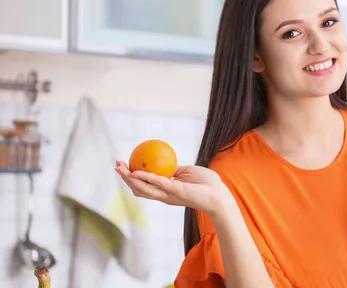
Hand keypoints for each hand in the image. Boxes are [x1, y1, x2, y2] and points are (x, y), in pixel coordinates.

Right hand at [115, 161, 230, 215]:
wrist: (219, 194)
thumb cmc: (206, 183)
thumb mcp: (187, 172)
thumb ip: (176, 170)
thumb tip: (167, 163)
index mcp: (166, 191)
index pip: (144, 187)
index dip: (131, 179)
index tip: (123, 166)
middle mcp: (164, 195)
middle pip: (138, 189)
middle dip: (125, 179)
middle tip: (116, 166)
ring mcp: (168, 195)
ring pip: (143, 188)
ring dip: (129, 178)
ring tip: (120, 168)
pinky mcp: (175, 191)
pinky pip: (158, 183)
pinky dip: (146, 177)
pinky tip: (136, 172)